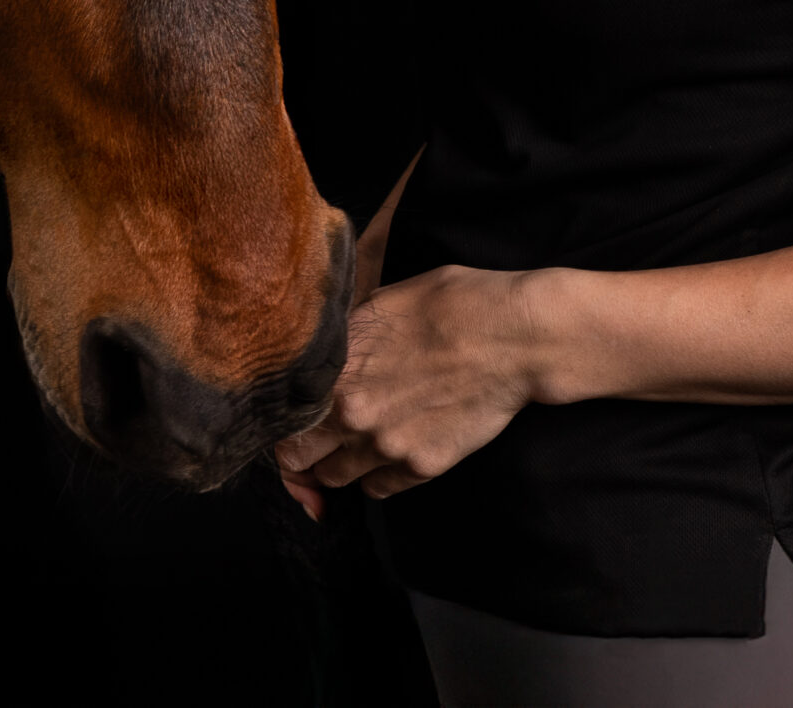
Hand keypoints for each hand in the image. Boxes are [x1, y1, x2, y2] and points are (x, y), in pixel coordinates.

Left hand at [275, 265, 542, 516]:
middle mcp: (353, 414)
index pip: (281, 416)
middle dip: (301, 449)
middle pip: (297, 458)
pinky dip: (374, 479)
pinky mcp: (422, 466)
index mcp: (338, 368)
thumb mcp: (384, 301)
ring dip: (337, 465)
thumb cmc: (452, 304)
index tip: (287, 416)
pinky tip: (384, 454)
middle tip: (313, 437)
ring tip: (351, 444)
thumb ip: (347, 333)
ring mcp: (387, 446)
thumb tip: (325, 341)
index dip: (280, 419)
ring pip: (335, 479)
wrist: (512, 337)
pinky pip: (377, 491)